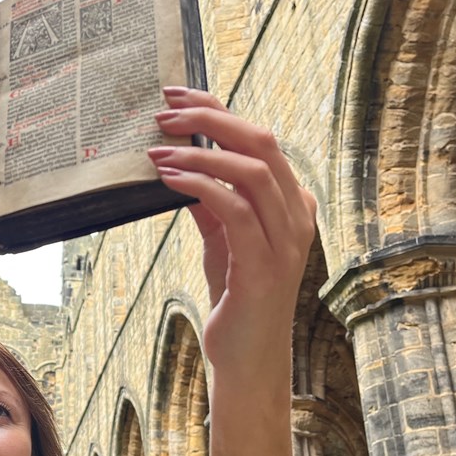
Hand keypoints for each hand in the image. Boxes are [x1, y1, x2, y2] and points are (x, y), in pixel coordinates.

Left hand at [148, 87, 315, 375]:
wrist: (247, 359)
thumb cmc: (236, 299)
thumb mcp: (222, 242)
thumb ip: (212, 204)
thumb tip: (182, 165)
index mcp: (292, 203)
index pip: (260, 139)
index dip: (219, 109)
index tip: (177, 96)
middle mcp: (297, 216)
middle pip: (262, 142)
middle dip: (211, 118)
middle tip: (164, 111)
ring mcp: (286, 240)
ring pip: (251, 171)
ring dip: (199, 153)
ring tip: (158, 150)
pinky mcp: (264, 265)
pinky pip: (234, 209)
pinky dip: (200, 186)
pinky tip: (168, 180)